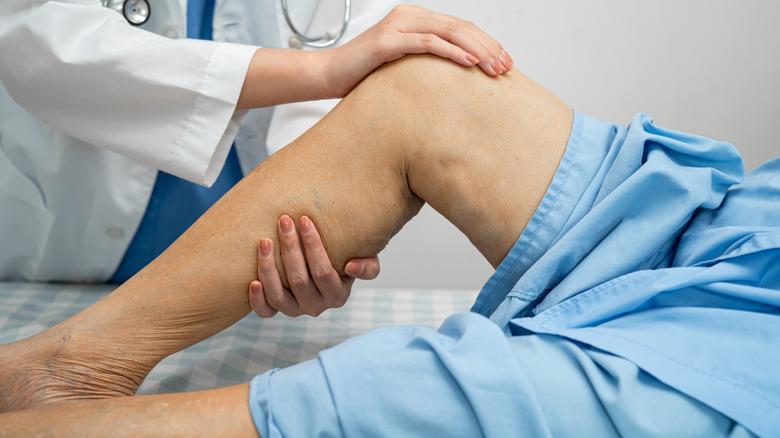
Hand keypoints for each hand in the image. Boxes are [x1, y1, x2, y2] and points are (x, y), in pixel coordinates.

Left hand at [248, 215, 379, 316]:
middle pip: (299, 280)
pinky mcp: (277, 311)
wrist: (326, 268)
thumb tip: (352, 266)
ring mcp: (295, 310)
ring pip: (278, 296)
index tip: (304, 220)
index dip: (313, 247)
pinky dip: (257, 299)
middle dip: (290, 248)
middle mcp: (316, 307)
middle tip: (283, 221)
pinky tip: (252, 281)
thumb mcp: (365, 261)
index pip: (324, 272)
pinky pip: (265, 312)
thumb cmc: (345, 260)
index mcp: (337, 295)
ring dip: (269, 268)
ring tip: (264, 241)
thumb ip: (368, 267)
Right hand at [321, 4, 513, 97]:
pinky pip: (427, 44)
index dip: (487, 43)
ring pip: (449, 32)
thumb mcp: (403, 67)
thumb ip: (427, 63)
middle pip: (460, 27)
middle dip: (488, 47)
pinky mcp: (387, 42)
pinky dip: (452, 53)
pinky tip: (469, 64)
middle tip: (506, 67)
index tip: (506, 63)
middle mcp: (408, 16)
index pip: (460, 27)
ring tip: (494, 68)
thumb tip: (460, 79)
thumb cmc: (364, 76)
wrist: (328, 76)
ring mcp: (398, 26)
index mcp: (415, 19)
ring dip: (477, 51)